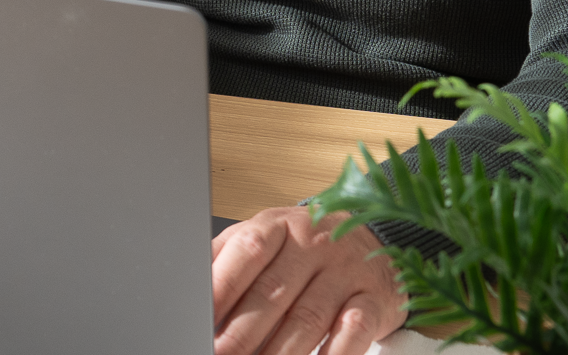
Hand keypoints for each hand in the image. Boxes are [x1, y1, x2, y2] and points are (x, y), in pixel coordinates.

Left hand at [212, 204, 404, 354]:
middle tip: (219, 354)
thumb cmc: (308, 246)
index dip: (221, 287)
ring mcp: (345, 272)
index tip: (199, 319)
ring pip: (308, 317)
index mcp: (278, 226)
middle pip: (273, 292)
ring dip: (279, 353)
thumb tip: (189, 286)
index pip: (247, 251)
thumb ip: (230, 259)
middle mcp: (313, 245)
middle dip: (241, 333)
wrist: (378, 238)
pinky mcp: (374, 300)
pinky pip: (352, 330)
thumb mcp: (267, 238)